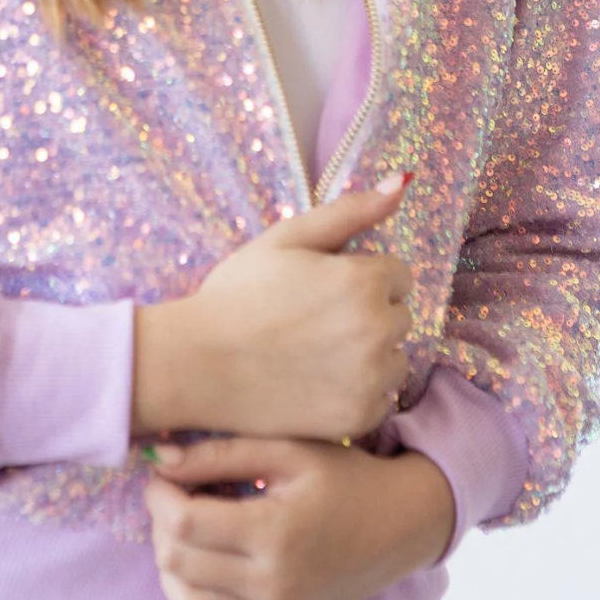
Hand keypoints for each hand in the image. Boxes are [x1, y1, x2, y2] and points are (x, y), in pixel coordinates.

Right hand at [134, 175, 414, 442]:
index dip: (360, 277)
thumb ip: (350, 210)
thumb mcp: (288, 238)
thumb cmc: (239, 293)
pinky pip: (381, 398)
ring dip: (370, 354)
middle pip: (399, 316)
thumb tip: (402, 182)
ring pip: (394, 358)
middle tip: (314, 321)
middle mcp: (378, 329)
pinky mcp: (360, 416)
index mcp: (364, 280)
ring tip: (316, 353)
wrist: (197, 363)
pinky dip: (358, 392)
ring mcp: (371, 378)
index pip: (397, 274)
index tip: (323, 289)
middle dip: (368, 313)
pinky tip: (317, 382)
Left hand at [142, 434, 455, 599]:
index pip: (184, 523)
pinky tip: (204, 561)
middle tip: (176, 493)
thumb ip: (221, 453)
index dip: (159, 494)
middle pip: (178, 562)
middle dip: (160, 522)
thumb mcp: (288, 449)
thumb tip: (161, 460)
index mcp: (276, 533)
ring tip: (187, 528)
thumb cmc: (344, 477)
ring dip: (170, 563)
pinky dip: (190, 595)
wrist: (398, 527)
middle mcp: (272, 586)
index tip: (164, 473)